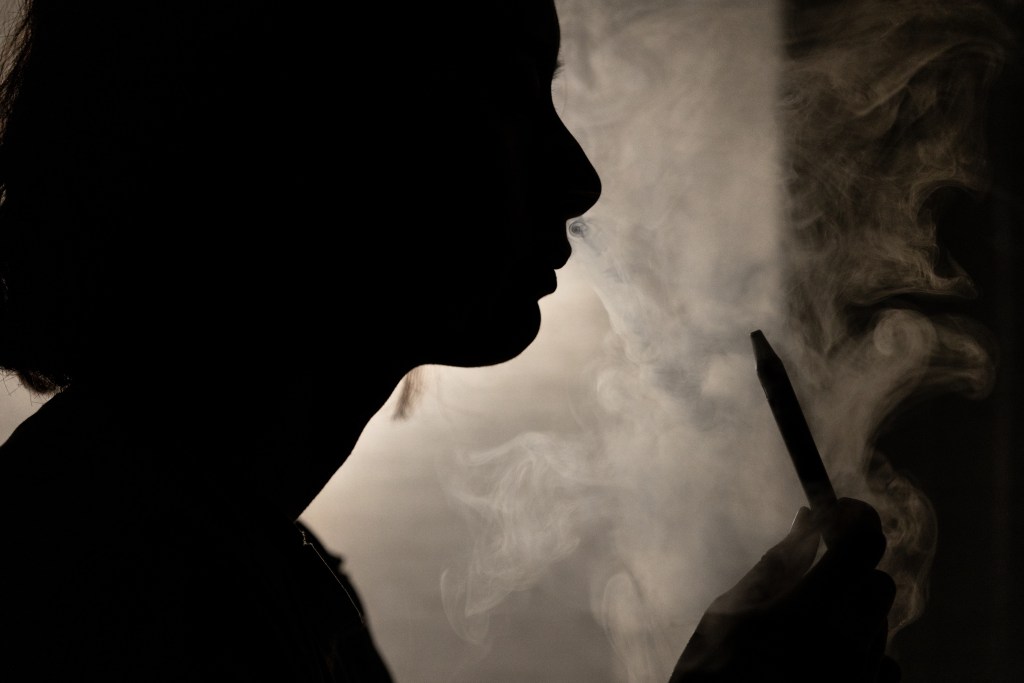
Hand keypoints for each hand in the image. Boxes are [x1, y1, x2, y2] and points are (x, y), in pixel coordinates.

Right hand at [670, 498, 900, 682]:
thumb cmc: (711, 674)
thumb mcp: (731, 611)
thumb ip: (777, 564)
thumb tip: (807, 520)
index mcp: (806, 614)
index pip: (862, 543)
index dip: (855, 516)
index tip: (836, 510)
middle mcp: (845, 648)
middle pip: (881, 582)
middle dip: (853, 568)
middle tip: (815, 571)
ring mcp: (861, 679)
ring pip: (881, 622)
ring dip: (853, 610)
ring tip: (805, 626)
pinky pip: (886, 664)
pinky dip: (863, 652)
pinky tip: (823, 659)